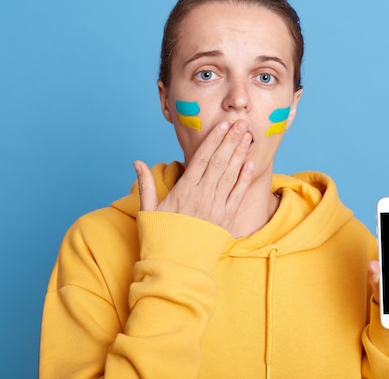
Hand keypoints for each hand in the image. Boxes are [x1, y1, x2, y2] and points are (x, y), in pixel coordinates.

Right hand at [134, 120, 254, 232]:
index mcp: (184, 190)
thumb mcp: (148, 210)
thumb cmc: (160, 237)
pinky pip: (238, 194)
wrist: (175, 266)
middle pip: (219, 161)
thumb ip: (146, 184)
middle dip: (231, 140)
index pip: (201, 158)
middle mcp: (201, 195)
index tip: (222, 125)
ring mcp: (216, 206)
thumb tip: (137, 162)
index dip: (213, 140)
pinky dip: (245, 178)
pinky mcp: (226, 219)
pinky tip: (251, 163)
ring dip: (240, 153)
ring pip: (230, 174)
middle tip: (241, 123)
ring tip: (248, 136)